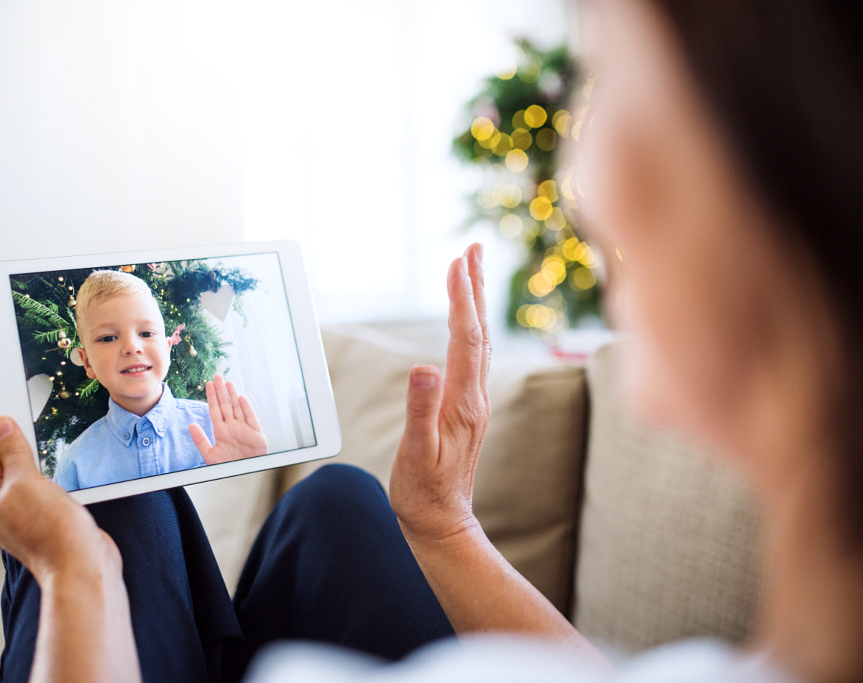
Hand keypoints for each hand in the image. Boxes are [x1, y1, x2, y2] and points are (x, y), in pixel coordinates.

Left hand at [0, 409, 119, 583]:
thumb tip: (0, 423)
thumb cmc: (50, 530)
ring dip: (31, 451)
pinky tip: (57, 465)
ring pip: (15, 464)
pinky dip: (41, 468)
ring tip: (49, 443)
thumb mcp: (26, 480)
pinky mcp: (29, 512)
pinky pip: (29, 480)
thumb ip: (12, 449)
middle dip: (16, 433)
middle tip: (37, 415)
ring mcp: (7, 508)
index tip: (17, 395)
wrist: (79, 565)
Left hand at [190, 374, 268, 464]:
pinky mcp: (256, 433)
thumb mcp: (210, 456)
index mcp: (221, 431)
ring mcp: (244, 428)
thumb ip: (200, 440)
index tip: (208, 384)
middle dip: (221, 391)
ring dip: (233, 395)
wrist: (245, 475)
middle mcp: (232, 427)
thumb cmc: (228, 467)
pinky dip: (247, 408)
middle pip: (226, 405)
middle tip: (217, 376)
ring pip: (238, 407)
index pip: (215, 410)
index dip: (211, 397)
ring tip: (228, 382)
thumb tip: (191, 425)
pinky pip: (251, 417)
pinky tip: (241, 397)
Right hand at [390, 243, 491, 545]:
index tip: (457, 262)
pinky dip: (471, 327)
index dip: (461, 298)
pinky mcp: (469, 407)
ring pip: (480, 341)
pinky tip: (465, 321)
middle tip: (472, 248)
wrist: (442, 521)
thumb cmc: (423, 490)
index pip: (464, 338)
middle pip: (479, 331)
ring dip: (475, 303)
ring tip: (470, 271)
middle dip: (475, 287)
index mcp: (462, 402)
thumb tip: (423, 367)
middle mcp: (475, 396)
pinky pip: (474, 356)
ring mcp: (474, 401)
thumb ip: (420, 409)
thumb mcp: (416, 452)